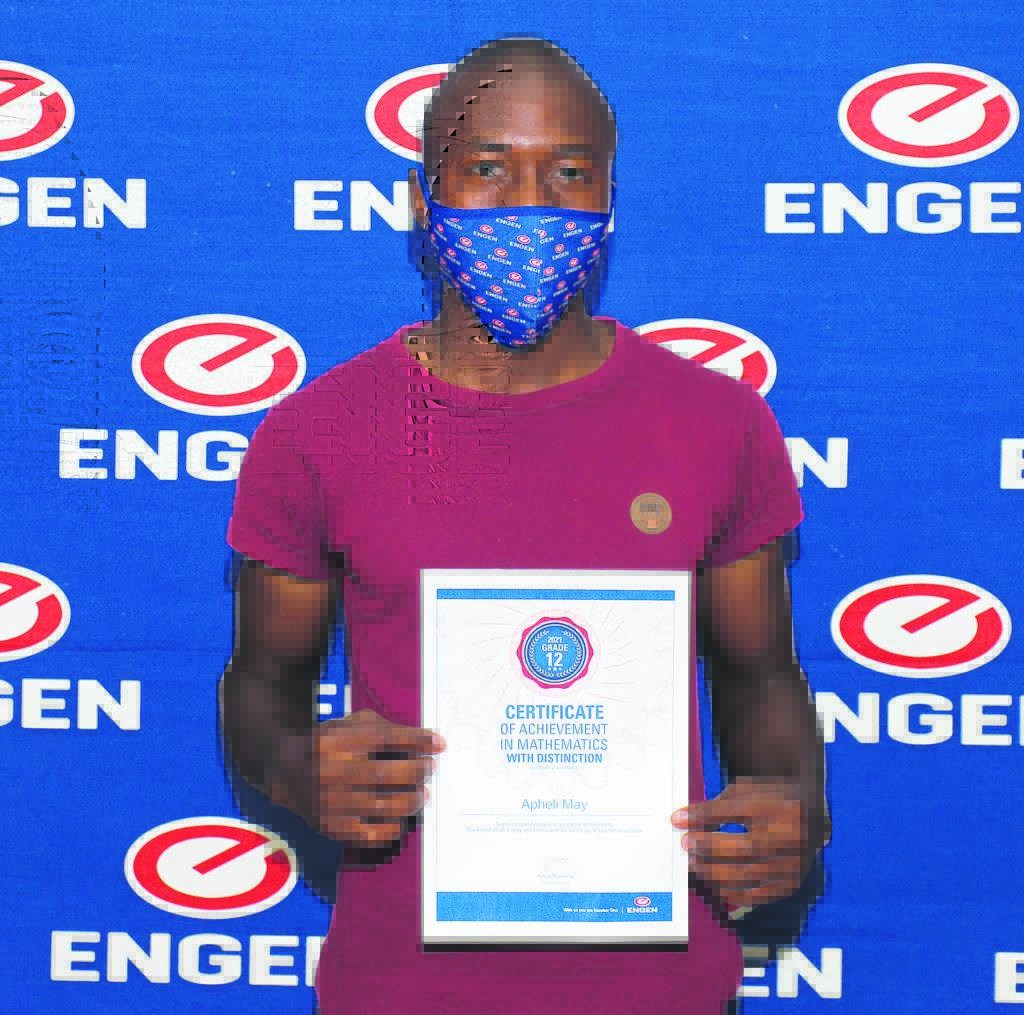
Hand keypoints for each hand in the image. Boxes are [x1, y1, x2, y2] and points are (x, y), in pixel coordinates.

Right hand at [314, 709, 444, 846]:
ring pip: (384, 805)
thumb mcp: (350, 725)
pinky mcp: (334, 827)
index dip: (419, 742)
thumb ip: (384, 728)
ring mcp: (335, 802)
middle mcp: (337, 771)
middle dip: (418, 771)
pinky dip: (394, 826)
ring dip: (413, 800)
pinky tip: (403, 817)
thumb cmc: (330, 744)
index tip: (440, 744)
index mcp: (342, 741)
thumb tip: (426, 740)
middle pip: (389, 773)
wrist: (288, 772)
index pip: (389, 739)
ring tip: (424, 793)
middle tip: (431, 768)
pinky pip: (373, 833)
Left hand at [671, 777, 824, 910]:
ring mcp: (790, 866)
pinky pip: (753, 895)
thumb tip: (679, 821)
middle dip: (708, 847)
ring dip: (712, 872)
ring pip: (745, 875)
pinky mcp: (789, 886)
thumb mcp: (745, 793)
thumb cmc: (769, 801)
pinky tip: (711, 881)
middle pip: (742, 848)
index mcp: (777, 808)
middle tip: (686, 845)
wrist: (810, 816)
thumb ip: (714, 807)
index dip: (702, 817)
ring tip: (693, 864)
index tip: (676, 820)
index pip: (733, 812)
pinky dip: (728, 890)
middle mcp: (788, 838)